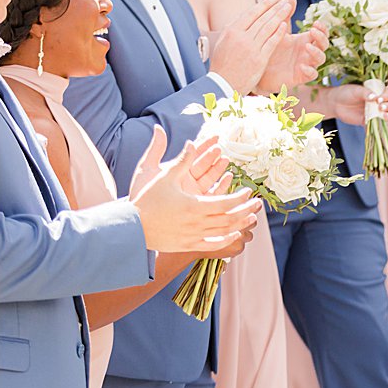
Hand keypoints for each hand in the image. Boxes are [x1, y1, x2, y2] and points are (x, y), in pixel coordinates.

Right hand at [128, 130, 262, 253]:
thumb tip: (193, 142)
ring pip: (224, 232)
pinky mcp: (187, 245)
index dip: (240, 197)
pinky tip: (235, 234)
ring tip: (251, 218)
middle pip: (230, 218)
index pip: (226, 202)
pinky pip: (212, 244)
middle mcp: (196, 223)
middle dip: (246, 210)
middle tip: (258, 204)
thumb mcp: (164, 177)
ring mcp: (193, 236)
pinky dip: (227, 240)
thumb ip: (182, 161)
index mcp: (194, 205)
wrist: (129, 229)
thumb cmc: (146, 200)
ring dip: (240, 224)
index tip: (249, 191)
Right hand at [208, 0, 293, 94]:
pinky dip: (279, 32)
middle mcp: (241, 37)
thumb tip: (242, 17)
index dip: (264, 5)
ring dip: (280, 16)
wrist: (222, 84)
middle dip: (275, 8)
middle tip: (285, 0)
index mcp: (231, 31)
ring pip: (268, 28)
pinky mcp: (259, 59)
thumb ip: (233, 30)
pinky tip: (286, 25)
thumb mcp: (222, 43)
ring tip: (288, 8)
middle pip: (262, 18)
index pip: (251, 13)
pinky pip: (271, 42)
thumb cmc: (222, 64)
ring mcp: (251, 48)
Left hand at [255, 21, 327, 92]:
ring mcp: (306, 64)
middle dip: (322, 38)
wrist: (257, 68)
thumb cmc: (268, 49)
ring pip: (321, 59)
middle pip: (324, 45)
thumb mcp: (277, 31)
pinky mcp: (301, 77)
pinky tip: (302, 66)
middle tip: (313, 31)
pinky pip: (312, 75)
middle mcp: (308, 52)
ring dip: (317, 52)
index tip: (315, 23)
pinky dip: (310, 70)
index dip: (322, 29)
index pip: (321, 33)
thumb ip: (285, 15)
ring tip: (307, 47)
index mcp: (304, 40)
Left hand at [329, 83, 387, 125]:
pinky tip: (379, 124)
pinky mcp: (370, 121)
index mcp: (378, 91)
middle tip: (380, 106)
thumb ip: (365, 92)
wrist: (335, 103)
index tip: (379, 98)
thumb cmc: (346, 93)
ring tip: (383, 115)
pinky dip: (380, 125)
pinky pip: (379, 124)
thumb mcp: (356, 90)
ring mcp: (376, 112)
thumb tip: (374, 97)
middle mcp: (379, 101)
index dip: (387, 96)